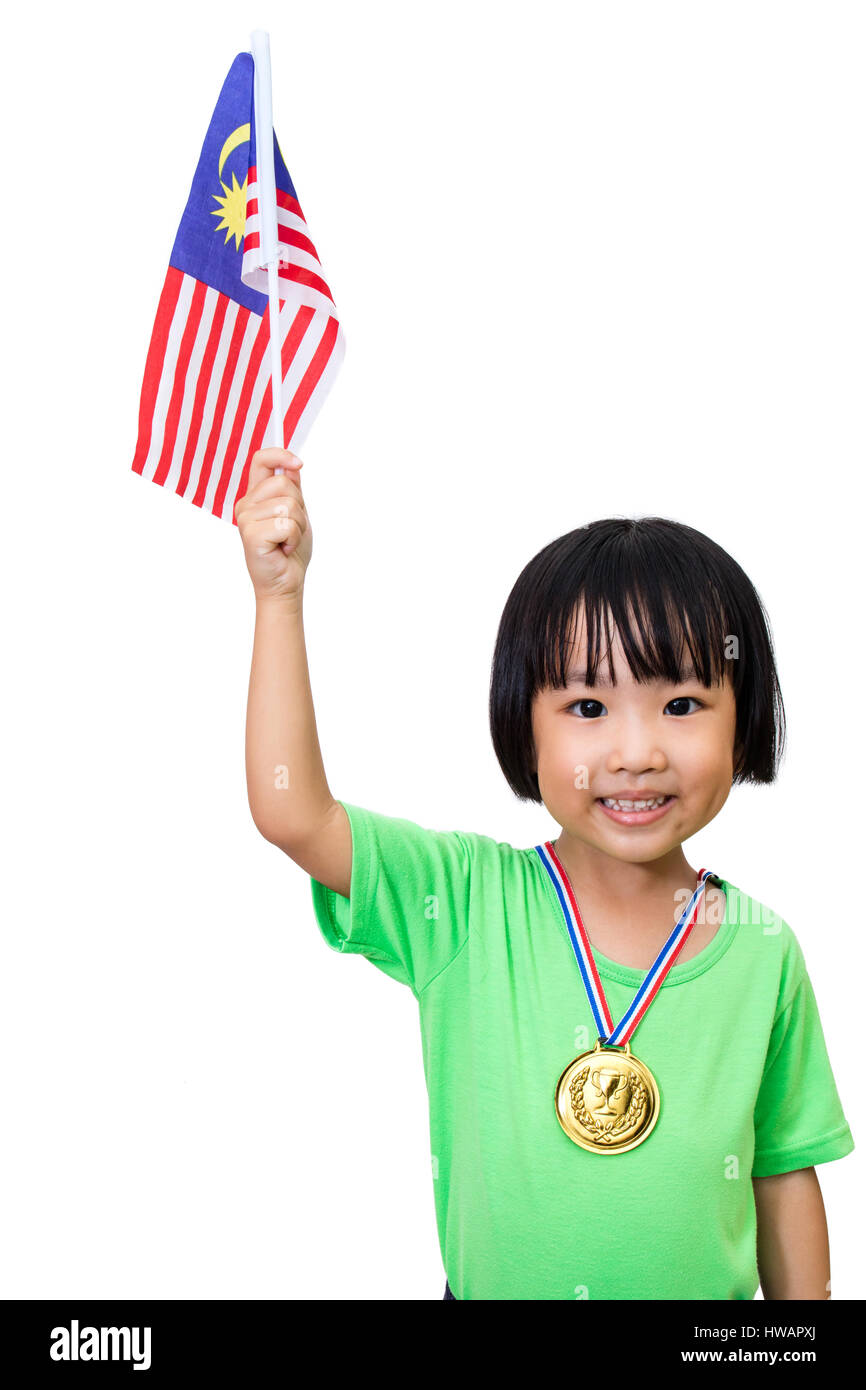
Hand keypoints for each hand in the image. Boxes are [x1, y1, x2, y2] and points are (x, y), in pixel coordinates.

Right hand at [235, 448, 311, 601]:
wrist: (285, 583)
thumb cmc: (289, 551)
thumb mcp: (295, 513)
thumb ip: (292, 489)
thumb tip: (291, 465)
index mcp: (255, 496)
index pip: (261, 460)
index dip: (280, 455)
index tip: (298, 463)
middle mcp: (246, 505)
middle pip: (283, 484)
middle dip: (299, 507)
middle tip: (291, 529)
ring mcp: (245, 519)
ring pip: (288, 505)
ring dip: (298, 526)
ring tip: (287, 541)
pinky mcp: (251, 535)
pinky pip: (286, 524)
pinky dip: (294, 539)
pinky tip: (284, 549)